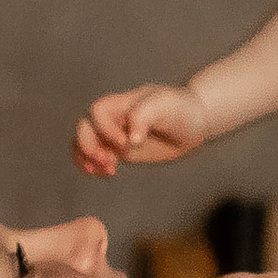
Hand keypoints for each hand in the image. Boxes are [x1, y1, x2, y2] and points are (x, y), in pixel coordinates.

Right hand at [76, 81, 209, 177]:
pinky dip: (90, 165)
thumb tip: (131, 139)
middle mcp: (114, 118)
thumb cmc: (181, 109)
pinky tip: (105, 174)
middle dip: (90, 146)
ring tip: (109, 170)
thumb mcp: (166, 106)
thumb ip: (145, 116)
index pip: (97, 112)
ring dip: (88, 158)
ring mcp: (115, 134)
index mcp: (122, 102)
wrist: (194, 124)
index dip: (105, 129)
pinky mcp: (119, 150)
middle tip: (109, 161)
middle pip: (84, 127)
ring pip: (84, 142)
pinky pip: (93, 156)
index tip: (126, 143)